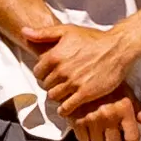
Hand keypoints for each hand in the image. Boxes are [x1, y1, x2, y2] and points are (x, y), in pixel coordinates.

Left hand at [31, 19, 140, 138]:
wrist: (117, 48)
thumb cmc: (93, 38)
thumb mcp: (66, 30)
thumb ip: (43, 33)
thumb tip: (24, 32)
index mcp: (55, 55)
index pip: (37, 71)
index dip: (42, 74)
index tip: (49, 75)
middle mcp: (62, 70)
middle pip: (45, 85)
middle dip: (50, 85)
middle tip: (57, 85)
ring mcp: (73, 83)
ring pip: (54, 97)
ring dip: (56, 97)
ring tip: (63, 95)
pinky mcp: (85, 94)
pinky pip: (67, 108)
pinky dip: (65, 110)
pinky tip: (67, 108)